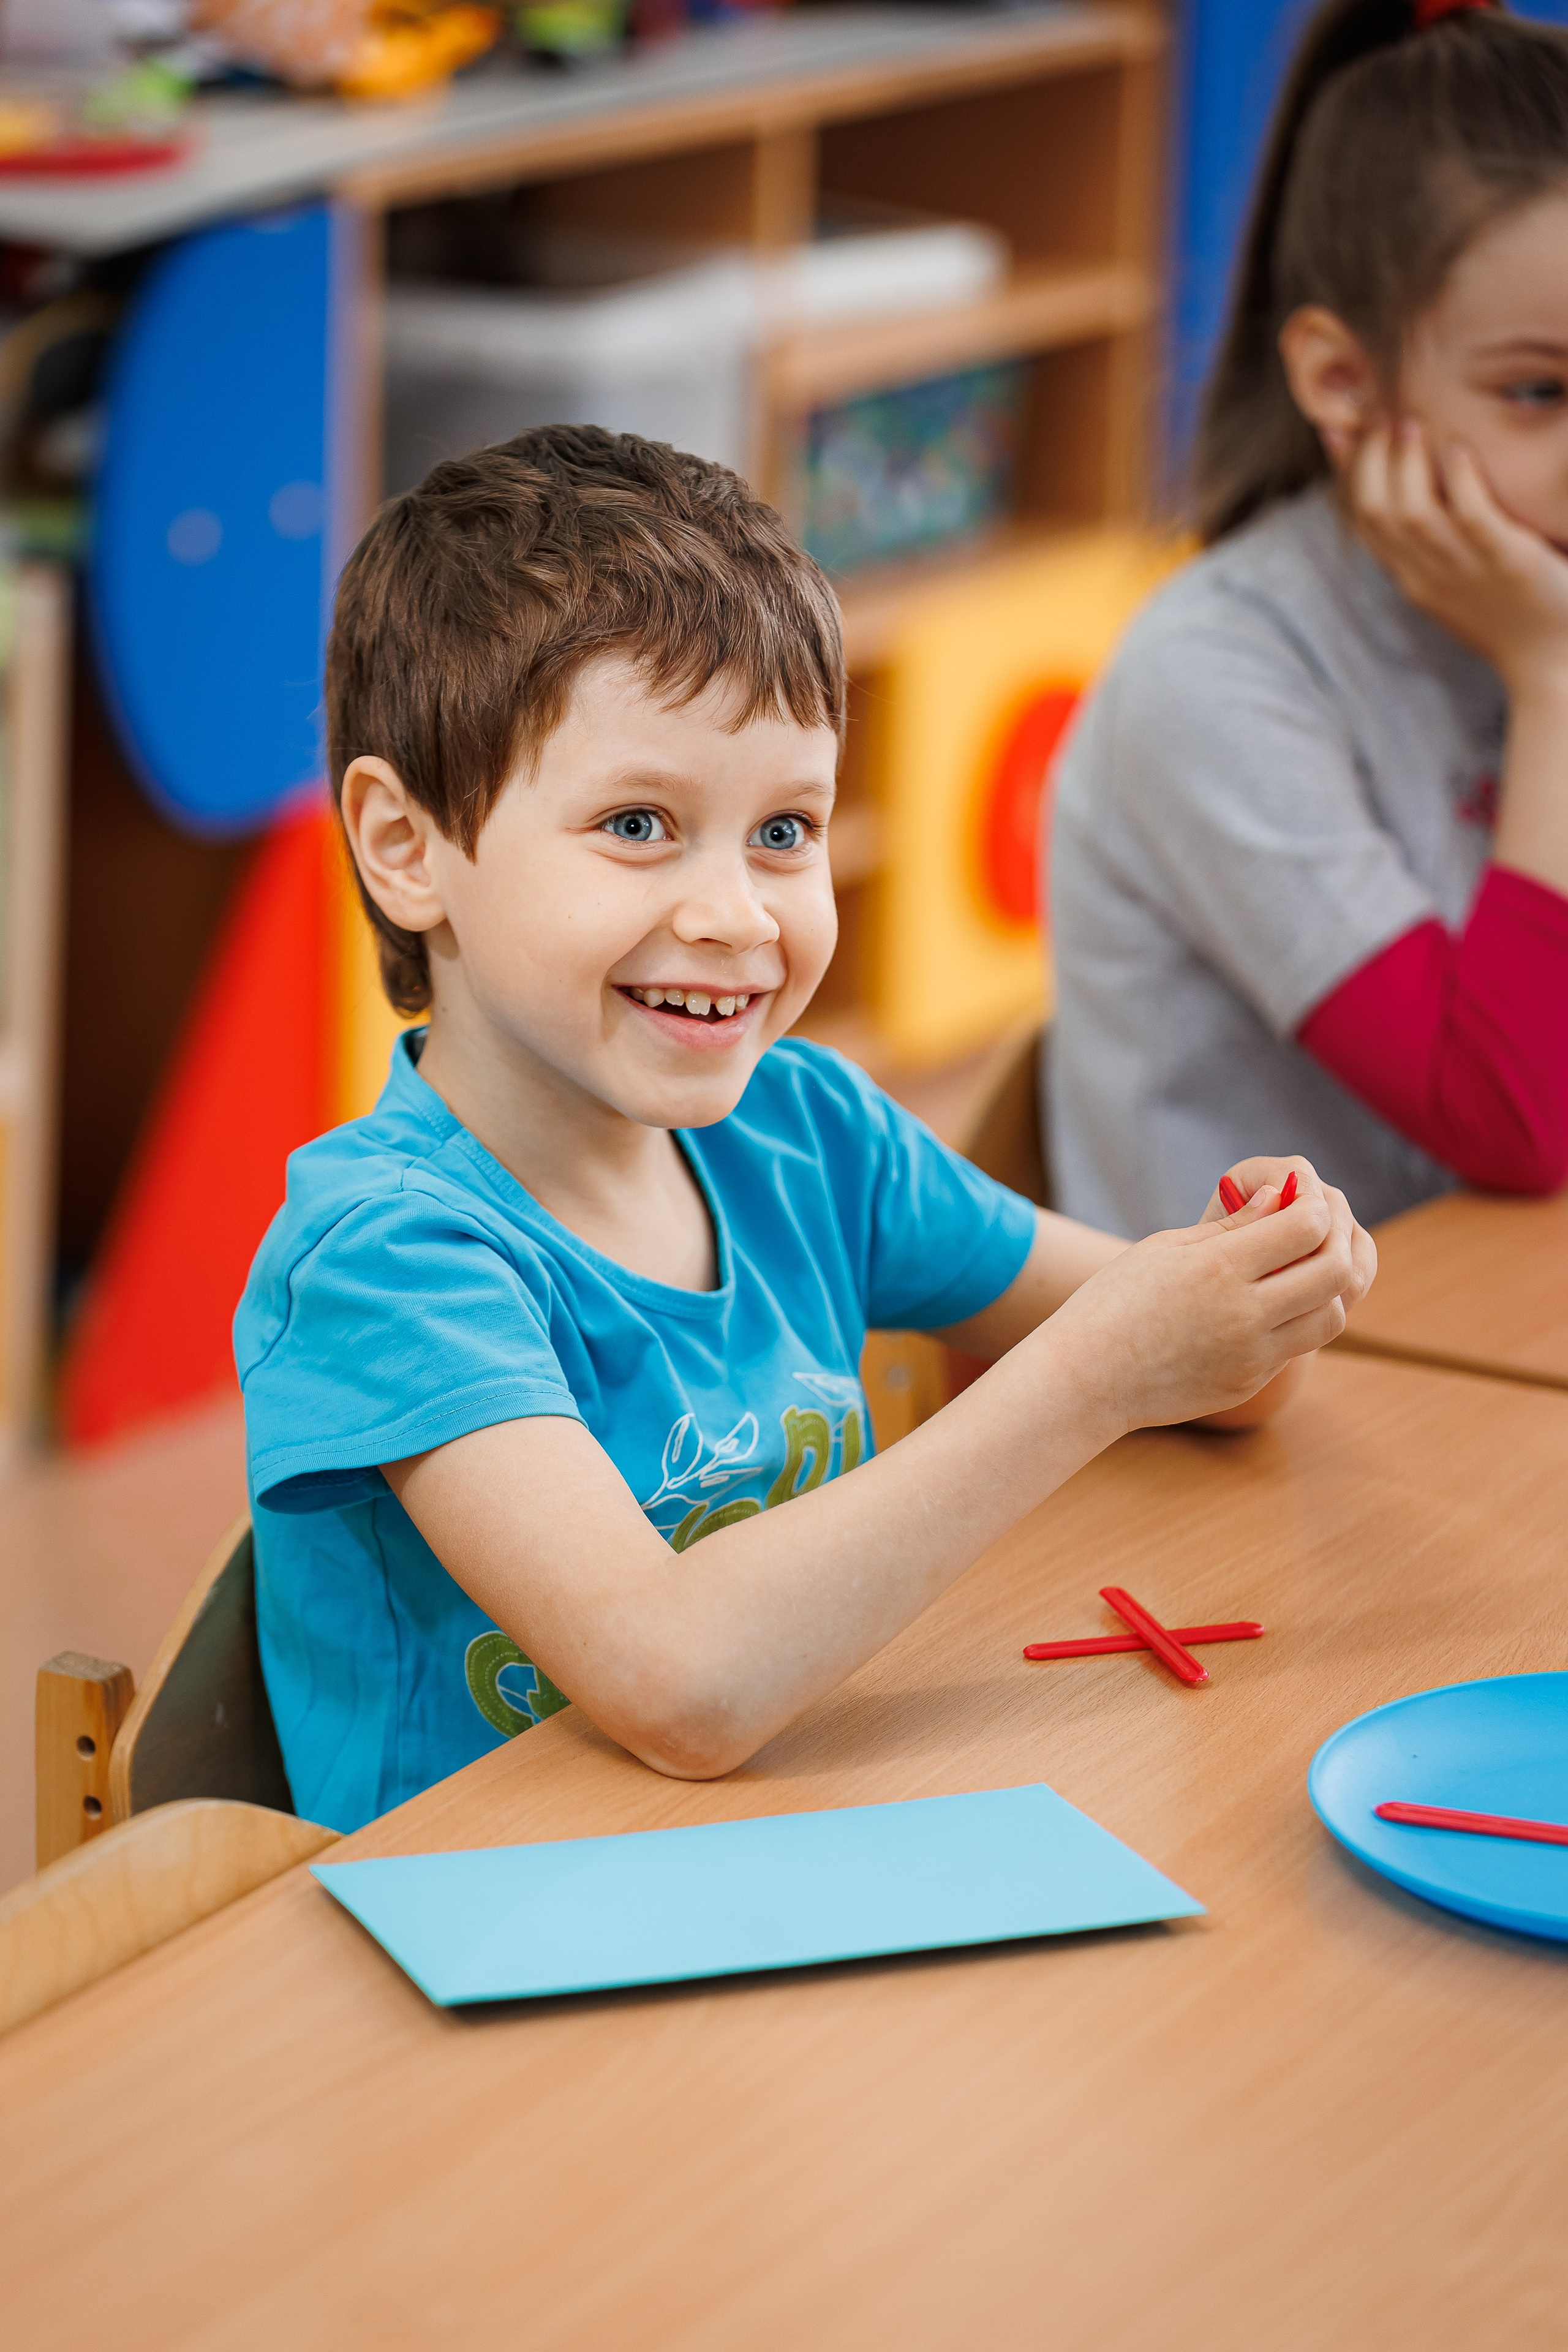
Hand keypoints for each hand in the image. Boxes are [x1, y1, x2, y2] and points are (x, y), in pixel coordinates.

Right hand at [1048, 1157, 1375, 1433]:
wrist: (1085, 1380)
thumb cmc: (1113, 1302)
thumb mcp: (1164, 1248)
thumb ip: (1230, 1226)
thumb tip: (1280, 1198)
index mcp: (1218, 1268)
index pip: (1305, 1225)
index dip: (1313, 1201)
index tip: (1299, 1192)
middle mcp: (1244, 1315)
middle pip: (1335, 1272)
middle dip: (1335, 1240)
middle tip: (1313, 1227)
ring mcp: (1251, 1356)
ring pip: (1332, 1318)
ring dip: (1327, 1287)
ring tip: (1298, 1268)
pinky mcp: (1249, 1383)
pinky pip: (1295, 1348)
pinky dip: (1296, 1320)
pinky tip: (1267, 1303)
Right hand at [1341, 421, 1567, 698]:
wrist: (1549, 665)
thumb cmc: (1507, 618)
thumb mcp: (1452, 588)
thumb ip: (1429, 549)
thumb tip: (1410, 500)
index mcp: (1410, 578)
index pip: (1361, 521)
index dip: (1343, 473)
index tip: (1337, 429)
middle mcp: (1427, 574)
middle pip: (1376, 511)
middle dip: (1372, 457)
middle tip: (1385, 415)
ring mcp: (1465, 570)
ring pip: (1412, 513)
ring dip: (1407, 462)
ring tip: (1414, 423)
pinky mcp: (1508, 563)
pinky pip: (1473, 518)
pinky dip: (1460, 480)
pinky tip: (1460, 450)